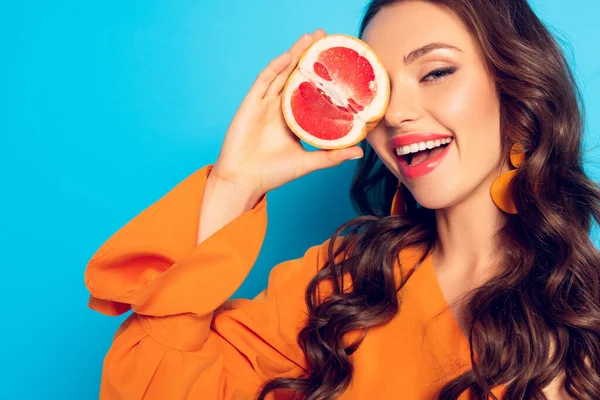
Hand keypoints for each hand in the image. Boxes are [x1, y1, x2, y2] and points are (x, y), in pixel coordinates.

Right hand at [209, 29, 363, 198]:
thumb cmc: (273, 174)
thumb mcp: (308, 162)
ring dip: (294, 54)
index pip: (308, 90)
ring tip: (309, 37)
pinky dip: (275, 68)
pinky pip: (263, 81)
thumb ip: (332, 156)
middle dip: (308, 56)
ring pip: (281, 73)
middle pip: (295, 75)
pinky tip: (287, 56)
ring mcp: (264, 104)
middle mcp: (278, 107)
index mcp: (292, 118)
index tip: (336, 61)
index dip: (320, 75)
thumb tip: (360, 152)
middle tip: (324, 37)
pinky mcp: (250, 104)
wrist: (244, 181)